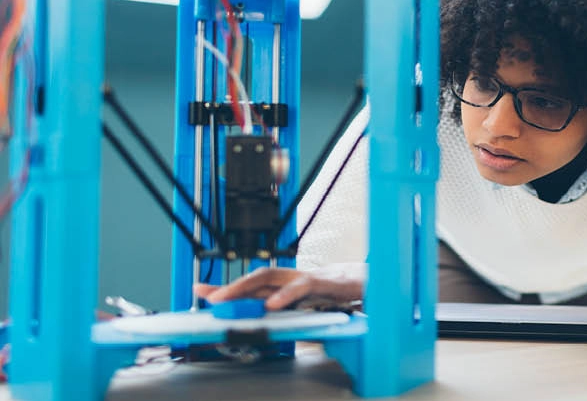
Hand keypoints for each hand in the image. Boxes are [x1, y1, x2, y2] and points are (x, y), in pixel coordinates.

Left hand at [193, 263, 365, 311]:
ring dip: (246, 287)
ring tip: (227, 299)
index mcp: (289, 285)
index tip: (201, 290)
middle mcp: (293, 279)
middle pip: (256, 278)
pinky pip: (302, 287)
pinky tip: (272, 305)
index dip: (228, 288)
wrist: (373, 282)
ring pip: (271, 277)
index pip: (254, 286)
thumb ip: (289, 310)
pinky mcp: (324, 283)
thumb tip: (265, 319)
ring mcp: (307, 278)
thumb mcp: (310, 305)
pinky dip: (286, 296)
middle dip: (229, 287)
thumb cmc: (341, 294)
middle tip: (207, 296)